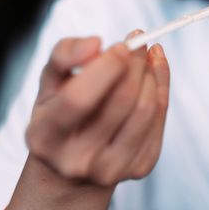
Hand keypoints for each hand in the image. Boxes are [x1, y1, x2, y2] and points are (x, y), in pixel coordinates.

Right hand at [26, 30, 169, 185]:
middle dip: (135, 63)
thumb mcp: (50, 84)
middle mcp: (79, 160)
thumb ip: (64, 56)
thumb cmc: (61, 113)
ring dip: (151, 74)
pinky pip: (160, 118)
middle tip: (138, 41)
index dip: (107, 67)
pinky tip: (154, 73)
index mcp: (47, 137)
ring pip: (146, 109)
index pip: (80, 98)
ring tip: (146, 56)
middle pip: (122, 100)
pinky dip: (161, 88)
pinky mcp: (140, 167)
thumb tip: (95, 43)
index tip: (123, 44)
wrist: (73, 163)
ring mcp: (113, 168)